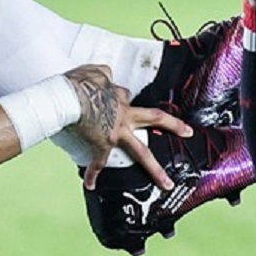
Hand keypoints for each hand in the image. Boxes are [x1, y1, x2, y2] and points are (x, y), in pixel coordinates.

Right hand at [64, 64, 191, 190]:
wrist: (68, 99)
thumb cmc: (79, 85)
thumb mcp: (94, 72)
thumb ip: (103, 74)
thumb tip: (106, 75)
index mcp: (122, 99)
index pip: (127, 96)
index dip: (121, 96)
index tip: (114, 97)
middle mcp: (125, 117)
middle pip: (156, 119)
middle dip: (174, 125)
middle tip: (187, 132)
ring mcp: (116, 134)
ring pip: (141, 153)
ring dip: (155, 169)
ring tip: (166, 183)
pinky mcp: (101, 145)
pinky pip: (98, 162)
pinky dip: (93, 174)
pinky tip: (91, 184)